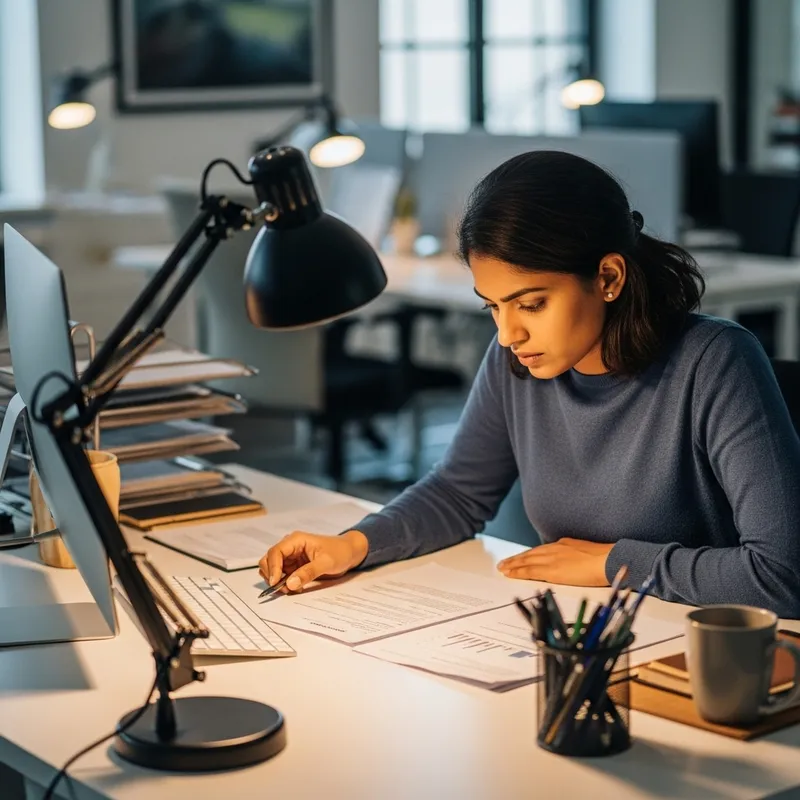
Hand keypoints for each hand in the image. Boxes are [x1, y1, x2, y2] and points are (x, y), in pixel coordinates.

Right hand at [259, 529, 368, 592]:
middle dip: (272, 575)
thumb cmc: (340, 552)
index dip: (272, 568)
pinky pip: (281, 576)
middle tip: (284, 588)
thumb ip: (308, 572)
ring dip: (277, 581)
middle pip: (268, 560)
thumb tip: (290, 584)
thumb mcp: (326, 562)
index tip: (275, 582)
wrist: (349, 553)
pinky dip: (284, 583)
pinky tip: (296, 587)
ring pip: (273, 569)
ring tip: (292, 588)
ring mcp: (290, 557)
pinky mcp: (293, 566)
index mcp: (296, 540)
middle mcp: (290, 547)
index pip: (275, 552)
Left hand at [497, 538, 613, 586]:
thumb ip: (574, 555)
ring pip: (527, 561)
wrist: (609, 560)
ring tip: (503, 568)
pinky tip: (510, 574)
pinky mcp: (551, 570)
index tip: (519, 558)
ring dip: (513, 565)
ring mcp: (552, 559)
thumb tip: (569, 562)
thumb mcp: (586, 552)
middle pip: (530, 554)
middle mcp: (555, 549)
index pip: (541, 550)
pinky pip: (530, 570)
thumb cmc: (605, 559)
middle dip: (516, 559)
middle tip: (504, 563)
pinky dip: (518, 571)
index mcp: (564, 545)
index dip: (528, 555)